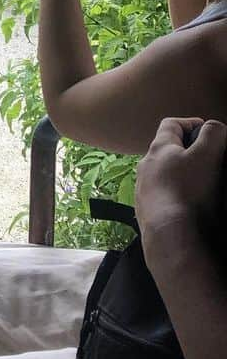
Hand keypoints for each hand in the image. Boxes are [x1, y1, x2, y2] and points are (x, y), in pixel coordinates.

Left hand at [136, 117, 225, 253]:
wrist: (170, 234)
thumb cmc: (188, 191)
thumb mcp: (206, 156)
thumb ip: (212, 136)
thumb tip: (214, 127)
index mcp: (158, 149)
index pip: (171, 124)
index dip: (190, 123)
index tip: (207, 130)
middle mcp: (145, 166)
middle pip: (165, 151)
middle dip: (187, 152)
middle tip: (208, 160)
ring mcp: (144, 189)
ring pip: (163, 175)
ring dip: (180, 175)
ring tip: (202, 184)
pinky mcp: (146, 211)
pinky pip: (162, 197)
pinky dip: (175, 195)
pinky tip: (190, 204)